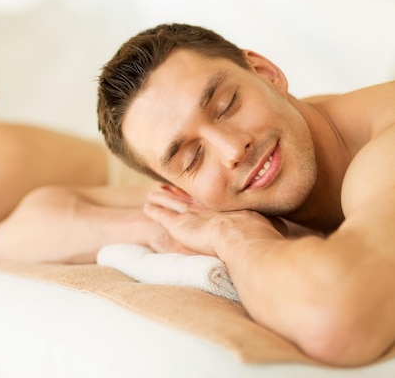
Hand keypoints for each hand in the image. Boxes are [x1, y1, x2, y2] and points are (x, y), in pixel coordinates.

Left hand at [144, 188, 282, 257]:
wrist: (244, 242)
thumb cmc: (260, 236)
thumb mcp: (271, 226)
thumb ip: (271, 225)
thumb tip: (282, 227)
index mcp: (226, 210)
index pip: (210, 202)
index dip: (201, 196)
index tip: (194, 191)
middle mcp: (207, 209)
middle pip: (188, 199)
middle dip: (178, 194)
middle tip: (168, 188)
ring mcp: (192, 216)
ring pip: (172, 204)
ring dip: (163, 198)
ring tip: (153, 193)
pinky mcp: (178, 225)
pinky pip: (162, 215)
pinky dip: (154, 210)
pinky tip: (147, 206)